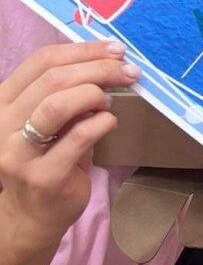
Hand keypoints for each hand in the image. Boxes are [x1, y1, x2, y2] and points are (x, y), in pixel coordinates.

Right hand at [0, 42, 138, 242]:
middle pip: (53, 78)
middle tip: (128, 71)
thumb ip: (67, 91)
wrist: (33, 215)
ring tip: (110, 100)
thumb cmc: (47, 158)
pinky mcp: (44, 175)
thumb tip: (109, 60)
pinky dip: (102, 122)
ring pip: (58, 104)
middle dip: (98, 68)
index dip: (83, 50)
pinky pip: (79, 136)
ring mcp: (20, 152)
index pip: (41, 61)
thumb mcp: (50, 120)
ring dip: (94, 94)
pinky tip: (109, 122)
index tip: (114, 49)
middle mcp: (4, 124)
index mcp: (5, 102)